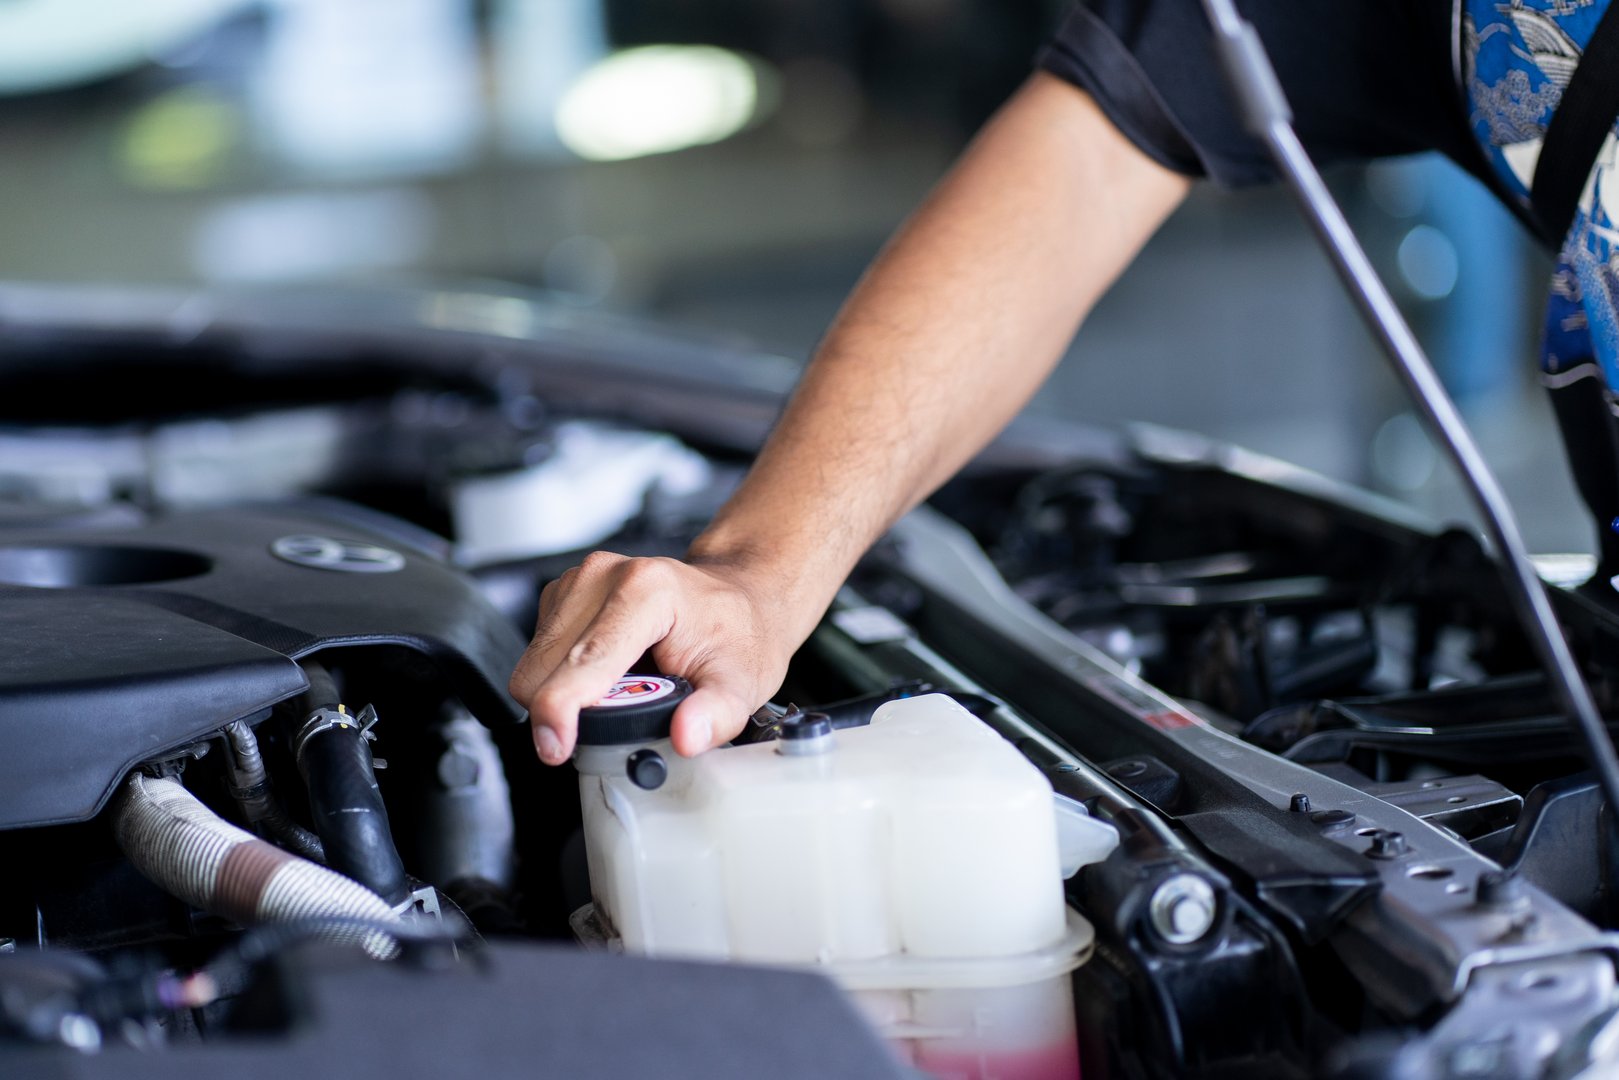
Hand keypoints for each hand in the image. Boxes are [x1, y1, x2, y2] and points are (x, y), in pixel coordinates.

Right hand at [508, 551, 791, 764]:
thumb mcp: (742, 683)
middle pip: (543, 668)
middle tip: (616, 721)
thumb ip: (716, 715)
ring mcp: (579, 580)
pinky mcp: (564, 593)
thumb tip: (686, 737)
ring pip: (533, 665)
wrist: (737, 596)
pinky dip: (562, 677)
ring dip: (562, 695)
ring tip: (617, 692)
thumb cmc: (737, 633)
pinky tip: (605, 674)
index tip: (555, 748)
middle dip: (565, 711)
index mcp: (646, 591)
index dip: (559, 710)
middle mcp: (603, 576)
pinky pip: (538, 654)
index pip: (584, 660)